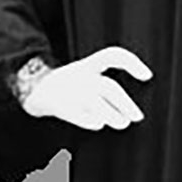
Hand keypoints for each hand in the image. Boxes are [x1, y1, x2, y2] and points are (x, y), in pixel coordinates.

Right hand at [20, 46, 153, 129]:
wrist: (34, 88)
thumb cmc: (68, 87)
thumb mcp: (86, 76)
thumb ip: (106, 91)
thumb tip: (128, 112)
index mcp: (88, 66)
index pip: (112, 56)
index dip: (131, 63)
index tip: (148, 76)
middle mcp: (81, 76)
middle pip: (108, 86)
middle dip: (126, 103)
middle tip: (138, 116)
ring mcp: (70, 91)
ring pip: (96, 102)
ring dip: (112, 114)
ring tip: (123, 123)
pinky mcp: (59, 106)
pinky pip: (77, 114)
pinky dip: (88, 120)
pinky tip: (99, 125)